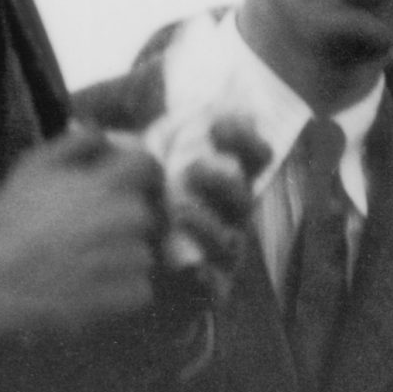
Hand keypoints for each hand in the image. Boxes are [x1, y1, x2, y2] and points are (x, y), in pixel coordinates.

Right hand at [0, 127, 164, 346]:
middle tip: (88, 231)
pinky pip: (140, 287)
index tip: (128, 183)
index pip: (148, 164)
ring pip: (142, 251)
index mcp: (106, 184)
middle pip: (144, 212)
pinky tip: (88, 289)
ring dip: (121, 256)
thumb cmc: (8, 223)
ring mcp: (131, 259)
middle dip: (122, 219)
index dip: (140, 171)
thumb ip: (75, 143)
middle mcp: (126, 218)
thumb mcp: (32, 168)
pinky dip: (120, 290)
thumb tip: (104, 134)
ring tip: (81, 263)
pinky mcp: (129, 295)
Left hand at [164, 116, 269, 305]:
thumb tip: (183, 102)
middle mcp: (230, 216)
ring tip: (181, 212)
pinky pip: (215, 287)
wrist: (136, 266)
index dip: (245, 139)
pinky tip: (191, 269)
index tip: (218, 125)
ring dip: (209, 225)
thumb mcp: (157, 160)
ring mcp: (221, 253)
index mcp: (226, 180)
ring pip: (229, 241)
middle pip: (244, 197)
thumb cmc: (151, 203)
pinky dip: (207, 279)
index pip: (255, 155)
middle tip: (192, 170)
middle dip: (223, 182)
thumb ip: (170, 131)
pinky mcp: (206, 289)